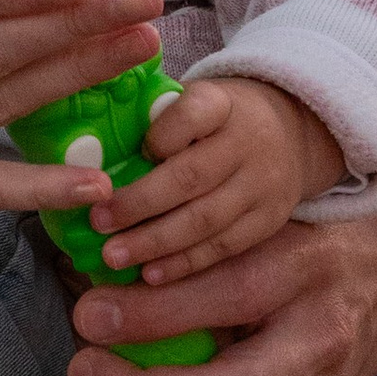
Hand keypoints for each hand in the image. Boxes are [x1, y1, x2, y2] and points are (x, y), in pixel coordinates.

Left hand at [85, 76, 344, 283]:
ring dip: (155, 242)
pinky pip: (223, 247)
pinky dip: (184, 263)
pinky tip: (150, 274)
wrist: (289, 132)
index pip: (193, 112)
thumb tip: (87, 153)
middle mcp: (247, 142)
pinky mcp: (268, 220)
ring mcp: (262, 185)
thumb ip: (155, 120)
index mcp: (222, 103)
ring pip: (205, 219)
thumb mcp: (195, 101)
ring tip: (114, 256)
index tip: (134, 151)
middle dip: (141, 203)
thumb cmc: (217, 120)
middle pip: (192, 176)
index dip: (161, 135)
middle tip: (98, 222)